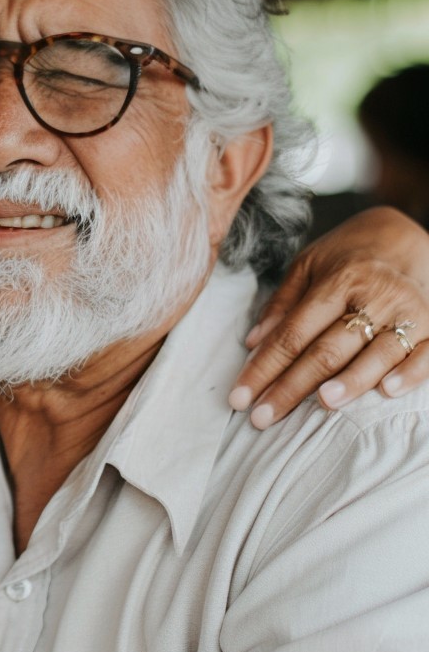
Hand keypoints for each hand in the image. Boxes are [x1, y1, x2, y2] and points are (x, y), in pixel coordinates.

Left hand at [231, 207, 428, 427]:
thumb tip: (253, 343)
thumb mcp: (307, 266)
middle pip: (326, 350)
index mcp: (337, 281)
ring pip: (375, 354)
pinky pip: (424, 355)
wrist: (407, 235)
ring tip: (322, 404)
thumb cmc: (348, 256)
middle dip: (292, 387)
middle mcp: (374, 297)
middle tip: (262, 416)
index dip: (264, 368)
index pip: (292, 334)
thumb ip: (282, 304)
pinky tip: (387, 391)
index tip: (240, 397)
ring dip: (349, 382)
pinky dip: (408, 374)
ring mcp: (408, 312)